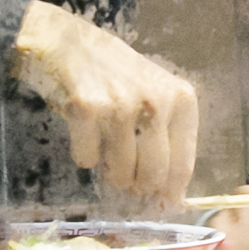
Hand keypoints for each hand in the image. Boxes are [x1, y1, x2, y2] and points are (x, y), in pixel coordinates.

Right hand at [11, 0, 200, 202]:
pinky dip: (82, 154)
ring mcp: (121, 105)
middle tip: (124, 174)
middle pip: (152, 176)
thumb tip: (172, 201)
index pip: (182, 165)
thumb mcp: (154, 98)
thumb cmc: (115, 75)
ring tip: (104, 143)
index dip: (169, 193)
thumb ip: (167, 142)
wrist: (66, 43)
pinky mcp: (87, 110)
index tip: (160, 205)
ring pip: (119, 173)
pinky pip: (86, 160)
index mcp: (181, 99)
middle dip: (136, 184)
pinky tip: (82, 129)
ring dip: (108, 171)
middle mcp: (156, 102)